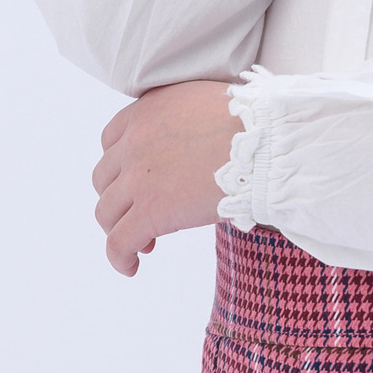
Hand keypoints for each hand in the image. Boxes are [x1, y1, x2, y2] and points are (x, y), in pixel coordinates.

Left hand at [93, 79, 238, 275]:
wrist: (268, 142)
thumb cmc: (254, 123)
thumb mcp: (204, 104)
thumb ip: (183, 119)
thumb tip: (194, 143)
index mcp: (147, 111)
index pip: (111, 141)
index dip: (122, 168)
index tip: (139, 185)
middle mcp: (135, 141)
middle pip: (105, 179)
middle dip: (121, 199)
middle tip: (144, 215)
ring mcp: (139, 177)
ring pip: (106, 212)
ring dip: (120, 228)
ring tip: (145, 243)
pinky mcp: (151, 211)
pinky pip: (118, 242)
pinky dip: (119, 258)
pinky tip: (131, 268)